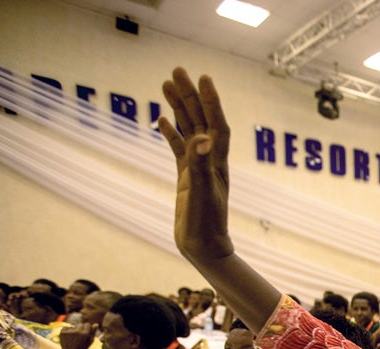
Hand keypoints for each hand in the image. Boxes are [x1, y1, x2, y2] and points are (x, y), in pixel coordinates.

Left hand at [58, 323, 96, 348]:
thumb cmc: (82, 348)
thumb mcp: (90, 341)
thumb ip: (93, 332)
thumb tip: (96, 324)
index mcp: (85, 334)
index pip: (87, 324)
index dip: (86, 329)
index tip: (85, 334)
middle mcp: (77, 332)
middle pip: (80, 324)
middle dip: (80, 329)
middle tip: (79, 337)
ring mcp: (69, 332)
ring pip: (73, 326)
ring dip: (73, 330)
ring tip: (73, 338)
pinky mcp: (62, 333)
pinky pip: (66, 327)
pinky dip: (67, 331)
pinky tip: (68, 337)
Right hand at [160, 68, 232, 262]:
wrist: (204, 247)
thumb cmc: (206, 223)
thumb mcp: (202, 192)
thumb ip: (199, 165)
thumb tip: (201, 138)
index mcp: (217, 161)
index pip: (216, 123)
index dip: (211, 101)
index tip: (203, 78)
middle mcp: (209, 160)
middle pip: (200, 120)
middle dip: (190, 95)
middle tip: (176, 70)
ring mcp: (197, 167)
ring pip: (188, 130)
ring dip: (179, 108)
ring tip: (166, 84)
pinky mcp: (186, 177)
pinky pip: (178, 149)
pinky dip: (171, 133)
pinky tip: (162, 119)